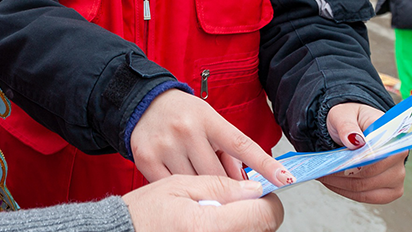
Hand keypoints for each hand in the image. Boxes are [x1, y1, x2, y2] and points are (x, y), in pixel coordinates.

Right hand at [124, 175, 283, 231]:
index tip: (259, 193)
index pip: (265, 214)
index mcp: (208, 224)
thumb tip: (255, 189)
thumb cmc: (144, 209)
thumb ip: (220, 186)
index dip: (267, 201)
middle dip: (253, 212)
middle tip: (234, 201)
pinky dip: (227, 229)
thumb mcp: (179, 185)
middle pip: (261, 228)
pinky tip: (209, 223)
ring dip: (241, 222)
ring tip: (216, 213)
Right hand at [130, 90, 292, 186]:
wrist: (144, 102)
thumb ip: (229, 151)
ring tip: (198, 178)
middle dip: (226, 185)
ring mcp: (165, 144)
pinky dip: (180, 190)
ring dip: (203, 189)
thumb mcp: (210, 122)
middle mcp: (186, 129)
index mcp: (207, 118)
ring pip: (195, 184)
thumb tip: (245, 184)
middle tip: (229, 189)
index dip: (265, 164)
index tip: (284, 178)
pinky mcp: (146, 158)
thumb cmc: (183, 114)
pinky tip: (180, 184)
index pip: (241, 144)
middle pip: (217, 174)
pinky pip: (171, 186)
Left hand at [317, 103, 406, 203]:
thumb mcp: (343, 114)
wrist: (352, 127)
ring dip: (342, 185)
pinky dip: (347, 192)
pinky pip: (367, 197)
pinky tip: (333, 183)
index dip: (357, 163)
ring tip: (324, 176)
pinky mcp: (389, 190)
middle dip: (343, 175)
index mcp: (392, 136)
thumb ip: (347, 125)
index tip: (336, 163)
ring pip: (366, 190)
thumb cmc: (351, 119)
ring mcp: (396, 176)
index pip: (379, 156)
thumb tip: (354, 140)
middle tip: (323, 170)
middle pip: (370, 176)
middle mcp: (399, 158)